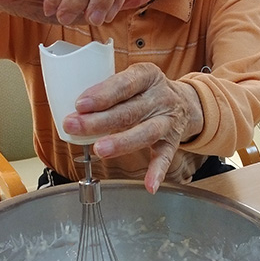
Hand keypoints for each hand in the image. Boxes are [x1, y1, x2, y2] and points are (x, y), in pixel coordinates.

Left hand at [62, 63, 203, 193]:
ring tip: (100, 150)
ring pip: (146, 132)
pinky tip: (149, 184)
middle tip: (74, 127)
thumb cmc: (147, 91)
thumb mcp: (132, 80)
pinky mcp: (173, 141)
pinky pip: (165, 157)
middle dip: (99, 121)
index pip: (124, 84)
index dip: (102, 94)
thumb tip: (73, 110)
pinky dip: (157, 171)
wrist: (186, 102)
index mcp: (147, 76)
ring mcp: (168, 120)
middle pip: (130, 111)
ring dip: (122, 143)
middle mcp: (160, 97)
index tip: (80, 104)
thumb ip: (108, 91)